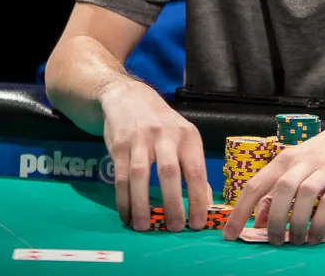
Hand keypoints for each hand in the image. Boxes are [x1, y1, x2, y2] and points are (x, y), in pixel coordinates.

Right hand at [99, 79, 211, 232]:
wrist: (128, 96)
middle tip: (174, 228)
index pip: (195, 170)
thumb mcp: (184, 137)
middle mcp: (165, 135)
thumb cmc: (162, 123)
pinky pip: (121, 177)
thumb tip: (205, 202)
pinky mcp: (119, 145)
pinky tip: (128, 215)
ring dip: (143, 204)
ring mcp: (140, 139)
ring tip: (145, 227)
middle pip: (169, 172)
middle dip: (172, 204)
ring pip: (141, 175)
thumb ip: (193, 166)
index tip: (197, 223)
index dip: (197, 198)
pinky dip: (123, 199)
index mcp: (187, 135)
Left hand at [223, 111, 324, 244]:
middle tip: (273, 241)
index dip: (240, 211)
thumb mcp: (299, 165)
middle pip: (280, 191)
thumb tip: (258, 220)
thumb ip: (278, 190)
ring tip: (296, 241)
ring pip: (303, 196)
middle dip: (273, 221)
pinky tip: (315, 237)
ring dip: (297, 223)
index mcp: (286, 159)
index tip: (230, 234)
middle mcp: (303, 163)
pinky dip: (319, 223)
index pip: (256, 185)